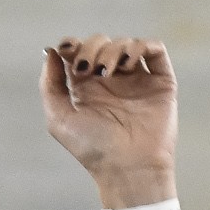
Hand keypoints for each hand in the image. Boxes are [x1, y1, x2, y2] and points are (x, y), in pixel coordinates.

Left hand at [42, 35, 176, 208]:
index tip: (67, 51)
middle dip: (92, 47)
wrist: (128, 166)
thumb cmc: (92, 149)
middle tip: (90, 68)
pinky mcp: (160, 82)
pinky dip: (140, 46)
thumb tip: (50, 50)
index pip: (78, 51)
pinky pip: (154, 50)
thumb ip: (49, 84)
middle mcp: (112, 80)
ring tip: (109, 71)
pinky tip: (128, 63)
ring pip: (125, 43)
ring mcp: (137, 80)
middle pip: (101, 42)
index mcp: (86, 87)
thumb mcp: (58, 118)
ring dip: (113, 49)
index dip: (71, 44)